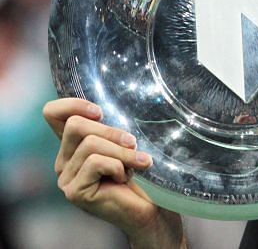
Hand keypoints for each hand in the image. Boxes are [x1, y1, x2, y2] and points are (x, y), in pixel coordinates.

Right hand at [43, 98, 183, 246]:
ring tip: (138, 163)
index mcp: (73, 145)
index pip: (52, 114)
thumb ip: (111, 128)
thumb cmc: (140, 173)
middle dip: (111, 131)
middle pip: (76, 125)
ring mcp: (66, 178)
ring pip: (91, 144)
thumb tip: (110, 105)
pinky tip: (124, 178)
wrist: (150, 209)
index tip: (100, 112)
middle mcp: (63, 160)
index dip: (72, 104)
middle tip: (133, 143)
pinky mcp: (74, 191)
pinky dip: (119, 166)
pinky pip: (96, 162)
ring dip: (122, 151)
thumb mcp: (124, 143)